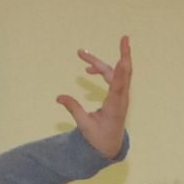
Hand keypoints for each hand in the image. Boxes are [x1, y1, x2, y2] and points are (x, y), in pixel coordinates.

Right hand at [56, 36, 130, 159]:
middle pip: (123, 73)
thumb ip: (74, 109)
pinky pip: (112, 77)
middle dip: (124, 55)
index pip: (118, 88)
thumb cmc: (99, 137)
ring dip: (99, 62)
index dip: (120, 73)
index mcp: (114, 108)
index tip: (123, 60)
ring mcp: (121, 95)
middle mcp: (121, 99)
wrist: (111, 145)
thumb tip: (58, 97)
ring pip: (114, 72)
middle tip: (125, 38)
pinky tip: (88, 68)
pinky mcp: (117, 93)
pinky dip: (100, 70)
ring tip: (80, 54)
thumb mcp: (85, 126)